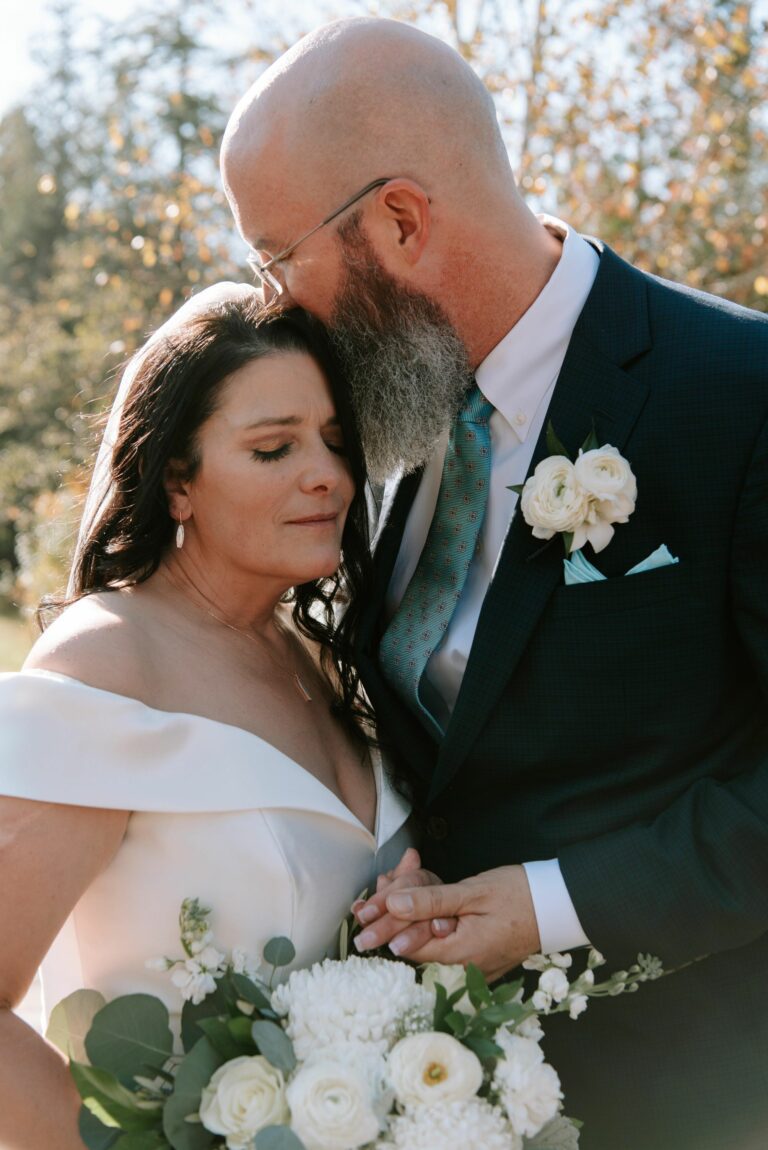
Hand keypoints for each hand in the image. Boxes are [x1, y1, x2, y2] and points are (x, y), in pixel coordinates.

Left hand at [356, 865, 540, 981]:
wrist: (560, 906)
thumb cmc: (519, 894)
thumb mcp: (472, 892)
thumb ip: (431, 900)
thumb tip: (393, 904)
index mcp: (459, 953)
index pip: (407, 942)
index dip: (382, 924)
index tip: (359, 913)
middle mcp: (462, 967)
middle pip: (413, 944)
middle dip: (389, 920)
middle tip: (363, 906)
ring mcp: (472, 966)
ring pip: (428, 942)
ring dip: (407, 918)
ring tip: (388, 892)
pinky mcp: (479, 957)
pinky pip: (444, 942)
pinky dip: (428, 922)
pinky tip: (419, 900)